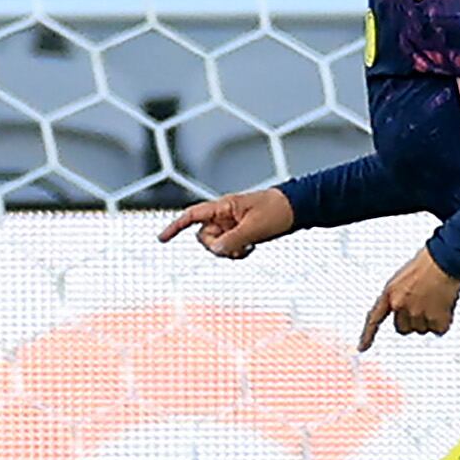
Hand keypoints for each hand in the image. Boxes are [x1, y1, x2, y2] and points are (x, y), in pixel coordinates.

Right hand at [157, 187, 295, 258]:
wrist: (297, 209)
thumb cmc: (277, 211)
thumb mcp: (255, 228)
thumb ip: (234, 239)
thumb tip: (216, 250)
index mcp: (223, 207)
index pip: (193, 216)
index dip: (176, 227)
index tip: (161, 239)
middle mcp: (224, 216)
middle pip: (204, 237)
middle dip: (216, 246)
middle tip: (236, 247)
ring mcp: (231, 225)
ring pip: (216, 245)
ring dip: (228, 252)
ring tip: (248, 248)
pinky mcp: (240, 233)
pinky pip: (229, 248)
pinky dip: (236, 253)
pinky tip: (250, 249)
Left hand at [361, 243, 459, 347]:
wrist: (446, 258)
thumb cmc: (428, 262)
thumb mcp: (404, 278)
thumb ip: (401, 296)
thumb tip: (407, 311)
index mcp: (390, 292)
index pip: (374, 318)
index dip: (367, 335)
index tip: (362, 348)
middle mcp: (400, 305)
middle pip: (402, 328)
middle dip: (412, 321)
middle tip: (424, 306)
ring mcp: (417, 313)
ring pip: (422, 329)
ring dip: (429, 320)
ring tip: (437, 300)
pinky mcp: (435, 318)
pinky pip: (438, 330)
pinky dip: (443, 322)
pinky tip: (445, 306)